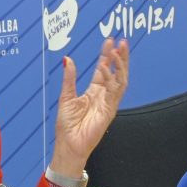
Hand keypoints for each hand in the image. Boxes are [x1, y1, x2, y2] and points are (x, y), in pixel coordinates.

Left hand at [49, 37, 128, 177]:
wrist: (69, 145)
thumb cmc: (67, 125)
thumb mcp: (65, 97)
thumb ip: (69, 79)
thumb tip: (68, 60)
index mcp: (94, 92)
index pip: (104, 69)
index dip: (107, 55)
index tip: (109, 41)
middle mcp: (103, 96)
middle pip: (116, 72)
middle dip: (120, 57)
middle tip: (120, 41)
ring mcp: (109, 103)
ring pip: (120, 80)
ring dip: (120, 65)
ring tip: (118, 51)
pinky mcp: (110, 110)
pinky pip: (115, 92)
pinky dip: (113, 79)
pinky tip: (108, 68)